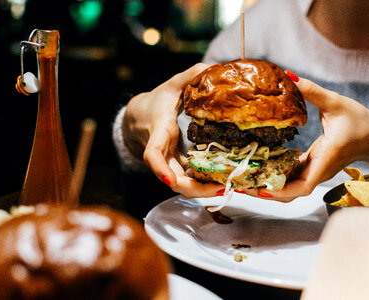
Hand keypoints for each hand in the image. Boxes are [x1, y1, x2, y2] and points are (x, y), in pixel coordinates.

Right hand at [122, 63, 223, 197]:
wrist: (141, 117)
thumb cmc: (157, 101)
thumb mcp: (171, 85)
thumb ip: (190, 75)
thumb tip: (213, 67)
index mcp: (159, 131)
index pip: (153, 153)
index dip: (159, 168)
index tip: (170, 180)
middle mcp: (163, 152)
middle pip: (173, 179)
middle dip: (194, 189)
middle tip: (220, 189)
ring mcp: (169, 162)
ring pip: (183, 184)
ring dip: (203, 191)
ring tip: (228, 188)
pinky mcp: (177, 166)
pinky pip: (190, 179)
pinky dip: (204, 184)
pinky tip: (224, 182)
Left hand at [246, 77, 368, 201]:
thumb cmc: (361, 122)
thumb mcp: (336, 103)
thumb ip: (312, 91)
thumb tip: (289, 77)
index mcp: (324, 161)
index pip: (302, 187)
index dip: (280, 192)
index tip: (260, 189)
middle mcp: (317, 171)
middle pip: (288, 191)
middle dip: (264, 191)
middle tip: (239, 183)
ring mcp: (313, 170)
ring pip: (287, 186)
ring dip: (266, 184)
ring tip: (242, 177)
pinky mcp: (311, 166)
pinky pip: (290, 175)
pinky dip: (274, 174)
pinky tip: (256, 167)